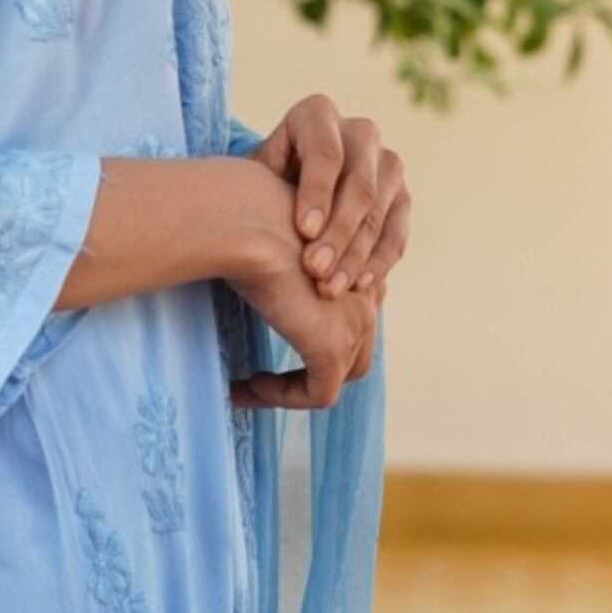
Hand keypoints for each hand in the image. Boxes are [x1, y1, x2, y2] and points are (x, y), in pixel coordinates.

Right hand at [224, 166, 380, 409]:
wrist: (249, 220)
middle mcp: (365, 292)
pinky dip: (283, 397)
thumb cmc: (248, 215)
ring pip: (339, 375)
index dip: (317, 327)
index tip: (277, 328)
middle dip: (316, 365)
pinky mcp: (331, 348)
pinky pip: (318, 395)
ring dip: (297, 387)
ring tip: (255, 383)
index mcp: (357, 259)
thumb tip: (253, 261)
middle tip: (269, 372)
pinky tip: (247, 385)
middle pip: (356, 348)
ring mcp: (353, 323)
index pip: (354, 306)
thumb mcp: (272, 233)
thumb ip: (279, 254)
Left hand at [246, 91, 410, 306]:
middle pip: (359, 184)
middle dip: (338, 232)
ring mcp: (386, 163)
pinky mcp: (402, 197)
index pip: (326, 152)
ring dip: (357, 254)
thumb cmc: (260, 182)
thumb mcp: (252, 177)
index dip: (318, 192)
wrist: (287, 194)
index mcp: (316, 114)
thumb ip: (255, 186)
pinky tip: (360, 285)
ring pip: (380, 210)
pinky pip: (397, 231)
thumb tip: (245, 209)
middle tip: (315, 270)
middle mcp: (359, 131)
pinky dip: (380, 260)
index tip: (303, 232)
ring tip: (330, 287)